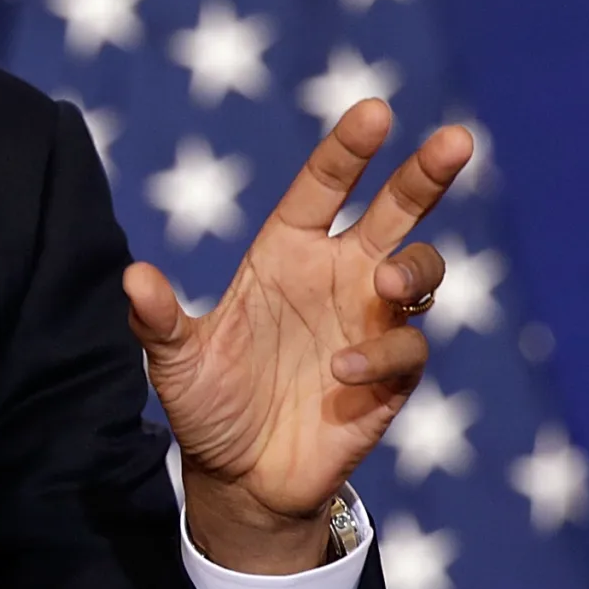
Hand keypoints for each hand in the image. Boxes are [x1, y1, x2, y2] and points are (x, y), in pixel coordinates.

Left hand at [126, 99, 471, 574]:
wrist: (241, 478)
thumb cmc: (209, 404)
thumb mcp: (175, 362)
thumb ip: (159, 320)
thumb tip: (132, 277)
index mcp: (287, 254)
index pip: (323, 187)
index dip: (348, 150)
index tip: (375, 110)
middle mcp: (337, 277)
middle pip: (395, 211)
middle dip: (425, 174)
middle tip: (455, 139)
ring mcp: (369, 322)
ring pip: (420, 271)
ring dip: (412, 267)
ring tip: (382, 280)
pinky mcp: (390, 375)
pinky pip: (406, 348)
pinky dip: (382, 352)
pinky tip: (341, 373)